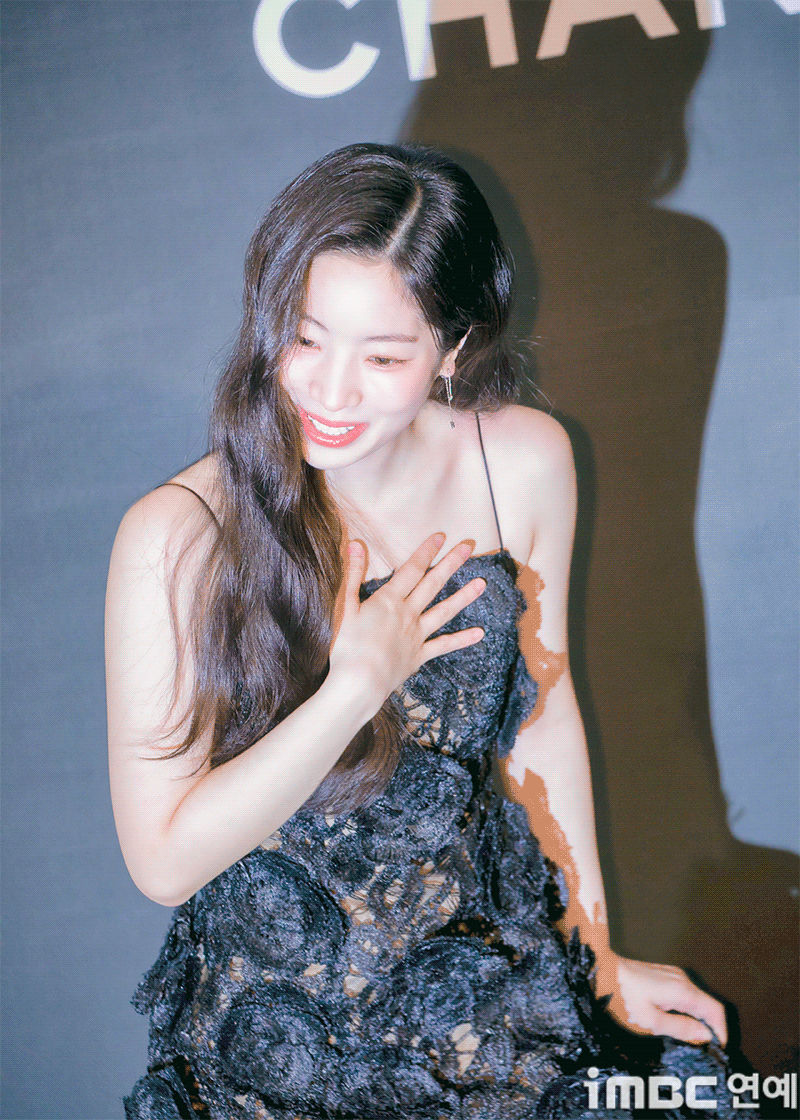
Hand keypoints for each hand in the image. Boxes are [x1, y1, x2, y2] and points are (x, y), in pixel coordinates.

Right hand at [329, 531, 486, 707]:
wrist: (358, 682)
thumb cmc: (346, 646)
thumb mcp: (345, 606)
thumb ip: (353, 574)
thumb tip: (355, 543)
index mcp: (388, 600)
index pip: (411, 569)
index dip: (426, 551)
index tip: (441, 536)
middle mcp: (407, 614)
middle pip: (433, 584)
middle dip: (451, 563)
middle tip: (469, 546)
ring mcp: (416, 635)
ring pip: (444, 612)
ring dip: (464, 596)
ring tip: (482, 583)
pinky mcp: (418, 656)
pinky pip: (443, 646)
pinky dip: (461, 640)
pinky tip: (480, 633)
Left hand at [594, 951, 727, 1046]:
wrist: (603, 971)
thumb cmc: (623, 997)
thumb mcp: (651, 1021)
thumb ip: (681, 1029)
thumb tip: (705, 1036)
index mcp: (683, 991)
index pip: (715, 1011)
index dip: (721, 1031)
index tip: (718, 1049)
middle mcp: (682, 979)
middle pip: (708, 1005)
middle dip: (710, 1027)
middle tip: (704, 1048)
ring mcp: (674, 975)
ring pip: (696, 1000)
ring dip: (698, 1019)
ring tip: (690, 1039)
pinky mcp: (665, 975)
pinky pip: (685, 994)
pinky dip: (687, 1010)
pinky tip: (676, 1022)